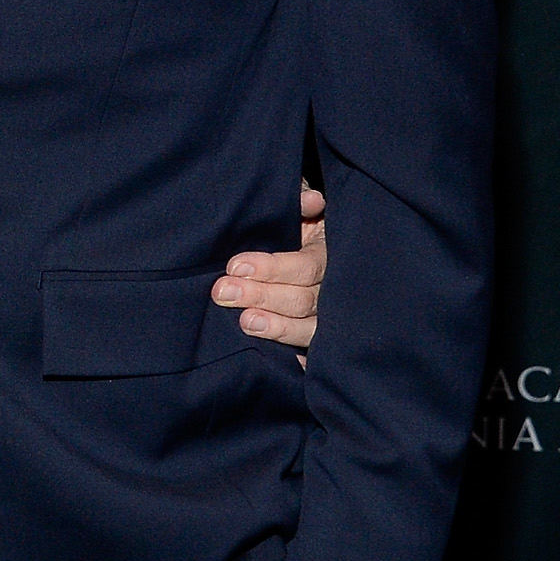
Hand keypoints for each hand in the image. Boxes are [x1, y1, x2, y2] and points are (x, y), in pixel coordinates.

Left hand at [216, 183, 327, 353]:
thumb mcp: (299, 207)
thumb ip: (301, 201)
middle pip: (303, 299)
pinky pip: (312, 352)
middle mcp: (335, 288)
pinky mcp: (320, 336)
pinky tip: (273, 359)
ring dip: (275, 327)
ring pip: (309, 328)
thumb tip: (311, 200)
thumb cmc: (298, 222)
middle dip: (261, 296)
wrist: (312, 243)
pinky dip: (296, 358)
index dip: (271, 268)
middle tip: (223, 292)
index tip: (235, 265)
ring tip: (244, 322)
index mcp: (331, 254)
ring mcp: (331, 316)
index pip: (305, 267)